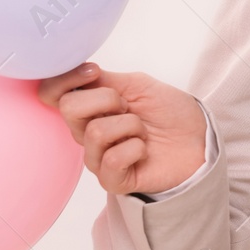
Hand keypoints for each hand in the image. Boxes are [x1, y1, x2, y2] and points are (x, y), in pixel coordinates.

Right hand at [37, 64, 207, 196]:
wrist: (199, 138)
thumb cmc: (169, 112)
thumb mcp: (137, 84)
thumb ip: (103, 80)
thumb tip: (74, 69)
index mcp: (89, 108)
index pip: (51, 93)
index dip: (65, 79)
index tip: (94, 72)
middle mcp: (86, 133)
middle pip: (69, 109)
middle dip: (106, 99)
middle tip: (128, 106)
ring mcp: (98, 158)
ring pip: (95, 132)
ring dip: (129, 125)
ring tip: (143, 131)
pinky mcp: (113, 180)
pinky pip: (112, 159)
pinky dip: (135, 148)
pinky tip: (144, 150)